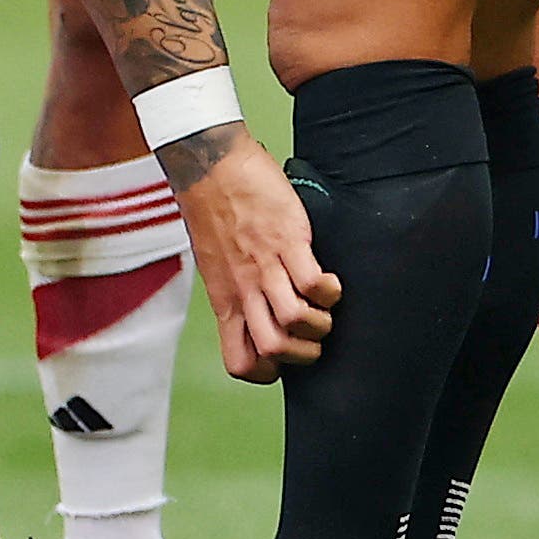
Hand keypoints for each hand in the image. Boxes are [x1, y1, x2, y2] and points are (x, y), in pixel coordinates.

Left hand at [172, 133, 336, 383]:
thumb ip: (236, 290)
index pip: (240, 362)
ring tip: (324, 306)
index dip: (267, 371)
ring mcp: (265, 266)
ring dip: (320, 322)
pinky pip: (314, 283)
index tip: (282, 356)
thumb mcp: (215, 263)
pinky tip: (329, 280)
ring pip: (296, 320)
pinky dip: (330, 291)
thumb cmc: (212, 211)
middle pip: (274, 348)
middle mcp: (244, 289)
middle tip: (311, 334)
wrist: (209, 167)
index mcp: (226, 300)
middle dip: (304, 353)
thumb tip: (258, 311)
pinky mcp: (287, 241)